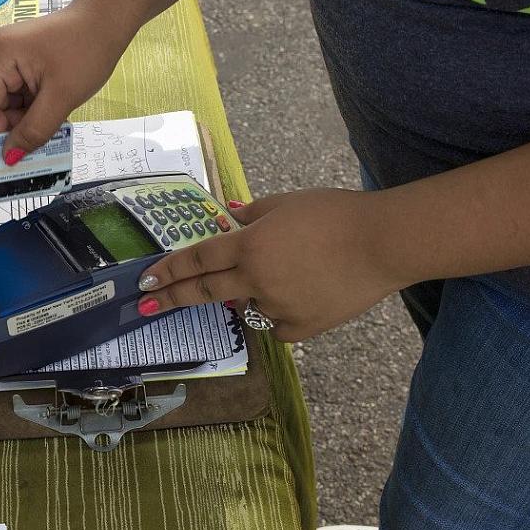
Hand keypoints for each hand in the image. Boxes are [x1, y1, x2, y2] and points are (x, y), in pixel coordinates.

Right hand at [0, 4, 128, 160]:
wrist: (107, 21)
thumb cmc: (87, 52)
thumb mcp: (62, 98)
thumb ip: (34, 130)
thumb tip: (9, 158)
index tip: (23, 144)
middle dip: (15, 123)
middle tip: (45, 131)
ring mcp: (7, 55)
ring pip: (5, 101)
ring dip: (26, 116)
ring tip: (54, 115)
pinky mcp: (19, 59)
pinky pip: (16, 92)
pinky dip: (31, 106)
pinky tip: (52, 106)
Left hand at [135, 189, 407, 340]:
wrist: (384, 243)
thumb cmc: (336, 213)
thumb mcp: (286, 203)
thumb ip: (251, 214)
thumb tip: (225, 216)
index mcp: (250, 246)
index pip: (198, 260)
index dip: (168, 270)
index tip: (145, 281)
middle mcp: (257, 279)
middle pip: (205, 291)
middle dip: (172, 297)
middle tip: (147, 305)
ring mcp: (278, 307)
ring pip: (247, 305)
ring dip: (250, 293)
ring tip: (288, 271)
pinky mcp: (302, 327)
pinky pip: (276, 325)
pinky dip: (278, 313)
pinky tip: (299, 295)